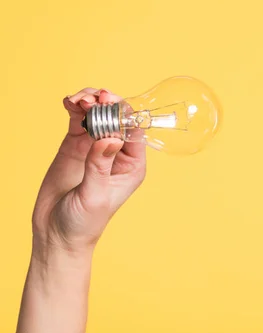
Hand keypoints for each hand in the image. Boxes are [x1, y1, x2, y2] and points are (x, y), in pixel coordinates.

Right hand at [33, 88, 145, 256]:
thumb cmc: (84, 223)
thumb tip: (109, 139)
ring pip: (99, 114)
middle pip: (117, 118)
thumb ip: (100, 166)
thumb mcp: (94, 196)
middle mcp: (117, 152)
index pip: (135, 132)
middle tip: (95, 98)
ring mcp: (95, 146)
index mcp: (132, 165)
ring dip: (91, 101)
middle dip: (108, 103)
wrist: (56, 233)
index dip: (125, 114)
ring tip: (79, 100)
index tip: (111, 104)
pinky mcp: (75, 145)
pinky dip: (75, 107)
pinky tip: (69, 101)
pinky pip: (78, 120)